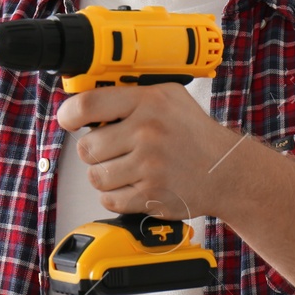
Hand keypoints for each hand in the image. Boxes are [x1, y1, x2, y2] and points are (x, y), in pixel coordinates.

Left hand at [56, 82, 245, 221]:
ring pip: (96, 176)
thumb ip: (129, 94)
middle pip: (87, 147)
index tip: (69, 120)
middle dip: (94, 150)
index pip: (88, 104)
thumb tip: (85, 102)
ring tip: (124, 168)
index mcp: (148, 102)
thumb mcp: (167, 96)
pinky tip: (132, 185)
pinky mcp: (151, 195)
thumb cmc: (193, 133)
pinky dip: (115, 196)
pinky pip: (110, 200)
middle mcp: (148, 133)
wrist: (226, 171)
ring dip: (104, 175)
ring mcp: (149, 166)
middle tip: (112, 149)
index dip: (69, 114)